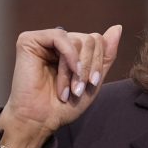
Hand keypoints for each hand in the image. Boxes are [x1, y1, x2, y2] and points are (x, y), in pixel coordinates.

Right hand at [0, 25, 121, 147]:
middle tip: (79, 89)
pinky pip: (60, 36)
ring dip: (78, 68)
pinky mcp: (29, 41)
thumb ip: (106, 54)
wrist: (41, 120)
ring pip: (79, 40)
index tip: (92, 83)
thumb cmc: (66, 104)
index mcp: (73, 49)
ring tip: (71, 88)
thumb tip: (117, 27)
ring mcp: (44, 40)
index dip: (98, 62)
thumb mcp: (94, 78)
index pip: (98, 40)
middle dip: (89, 67)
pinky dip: (69, 55)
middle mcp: (59, 42)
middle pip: (90, 40)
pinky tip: (69, 71)